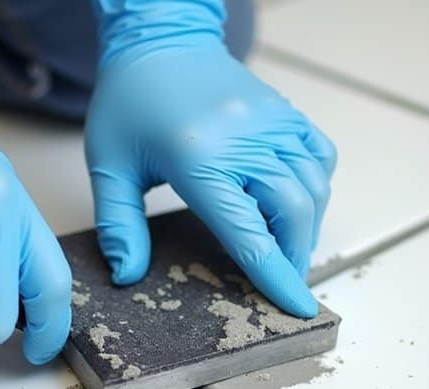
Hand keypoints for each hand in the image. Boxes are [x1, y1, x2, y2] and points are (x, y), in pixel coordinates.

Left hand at [86, 2, 335, 317]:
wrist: (158, 39)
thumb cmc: (129, 101)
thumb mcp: (108, 166)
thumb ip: (118, 225)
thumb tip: (127, 276)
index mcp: (200, 160)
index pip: (249, 233)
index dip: (276, 276)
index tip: (298, 308)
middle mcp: (247, 141)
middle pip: (295, 214)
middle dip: (294, 257)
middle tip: (281, 281)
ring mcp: (273, 123)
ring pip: (314, 188)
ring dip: (307, 227)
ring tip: (285, 248)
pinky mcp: (285, 113)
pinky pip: (320, 156)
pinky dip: (316, 187)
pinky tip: (293, 202)